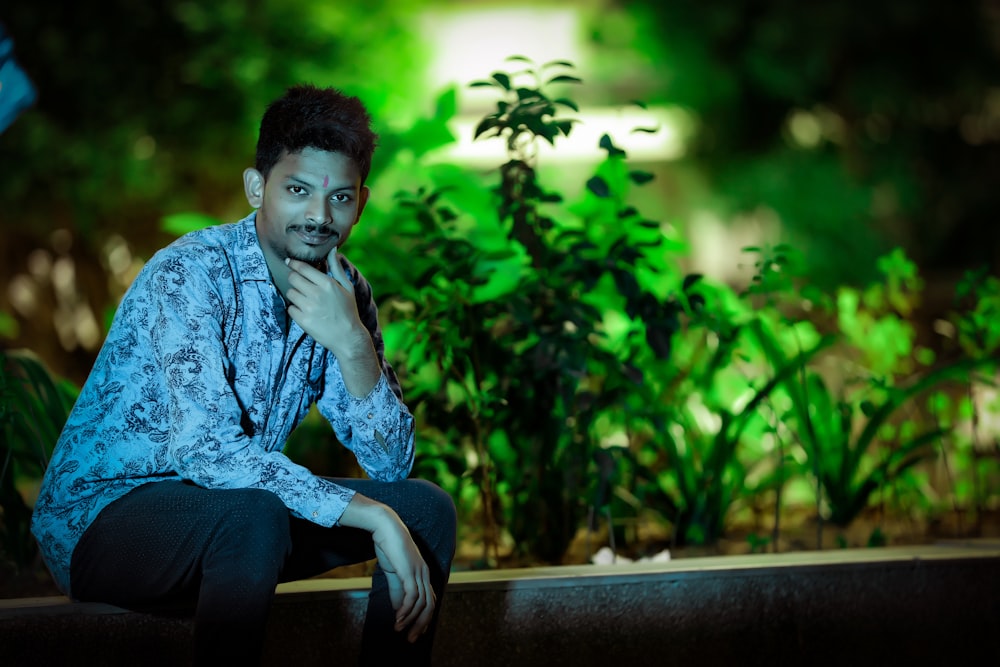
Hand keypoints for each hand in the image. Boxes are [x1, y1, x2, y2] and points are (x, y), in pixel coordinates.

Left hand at [284, 249, 365, 355]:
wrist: (348, 337)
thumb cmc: (348, 310)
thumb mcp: (347, 287)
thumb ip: (336, 268)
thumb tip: (332, 250)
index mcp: (327, 283)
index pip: (302, 268)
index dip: (294, 264)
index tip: (290, 262)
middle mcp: (316, 294)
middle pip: (292, 278)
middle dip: (295, 279)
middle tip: (301, 285)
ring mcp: (308, 308)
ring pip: (290, 293)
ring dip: (296, 295)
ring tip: (307, 302)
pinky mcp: (303, 321)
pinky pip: (290, 309)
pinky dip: (295, 310)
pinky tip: (306, 313)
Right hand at [371, 513, 436, 642]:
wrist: (385, 526)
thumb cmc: (389, 546)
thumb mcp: (394, 571)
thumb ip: (397, 589)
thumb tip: (398, 609)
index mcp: (422, 573)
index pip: (430, 600)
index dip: (425, 618)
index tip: (417, 632)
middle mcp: (424, 573)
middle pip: (429, 606)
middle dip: (421, 624)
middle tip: (411, 639)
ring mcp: (419, 572)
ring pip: (422, 604)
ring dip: (411, 620)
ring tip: (399, 629)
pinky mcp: (410, 571)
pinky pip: (412, 596)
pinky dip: (406, 610)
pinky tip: (398, 618)